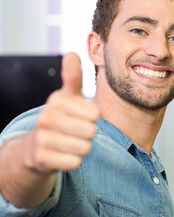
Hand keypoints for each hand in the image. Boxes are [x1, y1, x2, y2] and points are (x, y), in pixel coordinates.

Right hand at [25, 53, 99, 173]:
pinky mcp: (42, 159)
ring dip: (82, 148)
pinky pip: (75, 162)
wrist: (35, 147)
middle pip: (91, 131)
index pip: (95, 114)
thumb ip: (72, 77)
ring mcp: (42, 139)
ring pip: (85, 148)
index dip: (93, 118)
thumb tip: (71, 54)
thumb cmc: (59, 118)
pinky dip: (74, 161)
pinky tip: (64, 154)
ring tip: (70, 142)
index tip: (81, 116)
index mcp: (56, 101)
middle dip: (88, 134)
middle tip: (75, 132)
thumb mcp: (66, 97)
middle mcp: (46, 118)